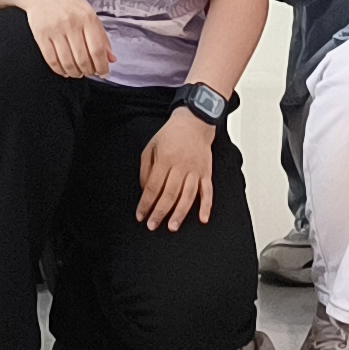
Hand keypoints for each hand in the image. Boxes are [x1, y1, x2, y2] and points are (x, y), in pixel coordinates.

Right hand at [18, 0, 114, 85]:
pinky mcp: (41, 34)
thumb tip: (111, 59)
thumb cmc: (68, 2)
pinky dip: (59, 70)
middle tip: (89, 73)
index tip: (103, 73)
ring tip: (77, 73)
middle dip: (88, 71)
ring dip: (74, 73)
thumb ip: (101, 36)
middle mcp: (72, 23)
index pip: (98, 49)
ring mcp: (55, 29)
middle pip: (82, 59)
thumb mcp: (89, 13)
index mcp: (87, 17)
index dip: (102, 66)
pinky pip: (51, 59)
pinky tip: (64, 70)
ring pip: (67, 62)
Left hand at [133, 99, 219, 231]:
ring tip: (172, 227)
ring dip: (180, 213)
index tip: (140, 216)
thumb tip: (145, 192)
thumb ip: (146, 170)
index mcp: (165, 159)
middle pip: (169, 194)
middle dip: (160, 212)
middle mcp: (181, 165)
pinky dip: (206, 206)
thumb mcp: (151, 147)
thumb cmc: (171, 135)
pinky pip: (208, 192)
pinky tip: (203, 219)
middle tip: (153, 226)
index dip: (146, 203)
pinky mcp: (207, 172)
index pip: (153, 187)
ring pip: (188, 196)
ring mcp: (196, 170)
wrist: (194, 122)